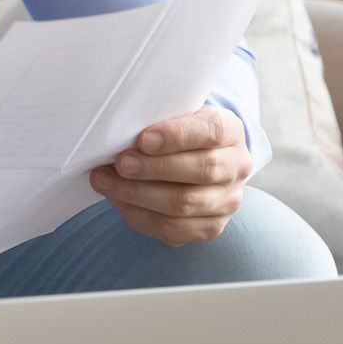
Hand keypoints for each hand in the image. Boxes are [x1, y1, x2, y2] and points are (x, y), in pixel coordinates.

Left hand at [88, 106, 252, 246]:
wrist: (194, 158)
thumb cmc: (177, 132)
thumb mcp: (174, 114)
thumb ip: (156, 119)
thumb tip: (119, 133)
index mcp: (231, 130)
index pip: (212, 132)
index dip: (177, 136)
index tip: (143, 139)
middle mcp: (237, 166)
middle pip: (202, 171)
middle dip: (154, 168)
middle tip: (121, 163)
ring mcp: (227, 201)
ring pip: (184, 204)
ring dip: (138, 194)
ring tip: (106, 181)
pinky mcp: (210, 227)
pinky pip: (173, 229)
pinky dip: (139, 215)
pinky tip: (118, 199)